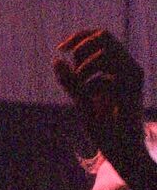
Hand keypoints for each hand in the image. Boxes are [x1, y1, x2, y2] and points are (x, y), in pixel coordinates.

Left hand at [53, 29, 144, 155]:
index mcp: (118, 70)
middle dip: (80, 45)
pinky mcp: (132, 92)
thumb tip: (56, 60)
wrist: (125, 154)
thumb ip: (71, 82)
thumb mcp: (82, 101)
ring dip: (85, 65)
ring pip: (106, 51)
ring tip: (81, 85)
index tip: (60, 48)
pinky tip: (91, 99)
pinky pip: (107, 76)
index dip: (79, 36)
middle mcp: (129, 70)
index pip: (101, 37)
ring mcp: (132, 79)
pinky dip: (91, 84)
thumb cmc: (106, 130)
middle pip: (105, 36)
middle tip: (67, 59)